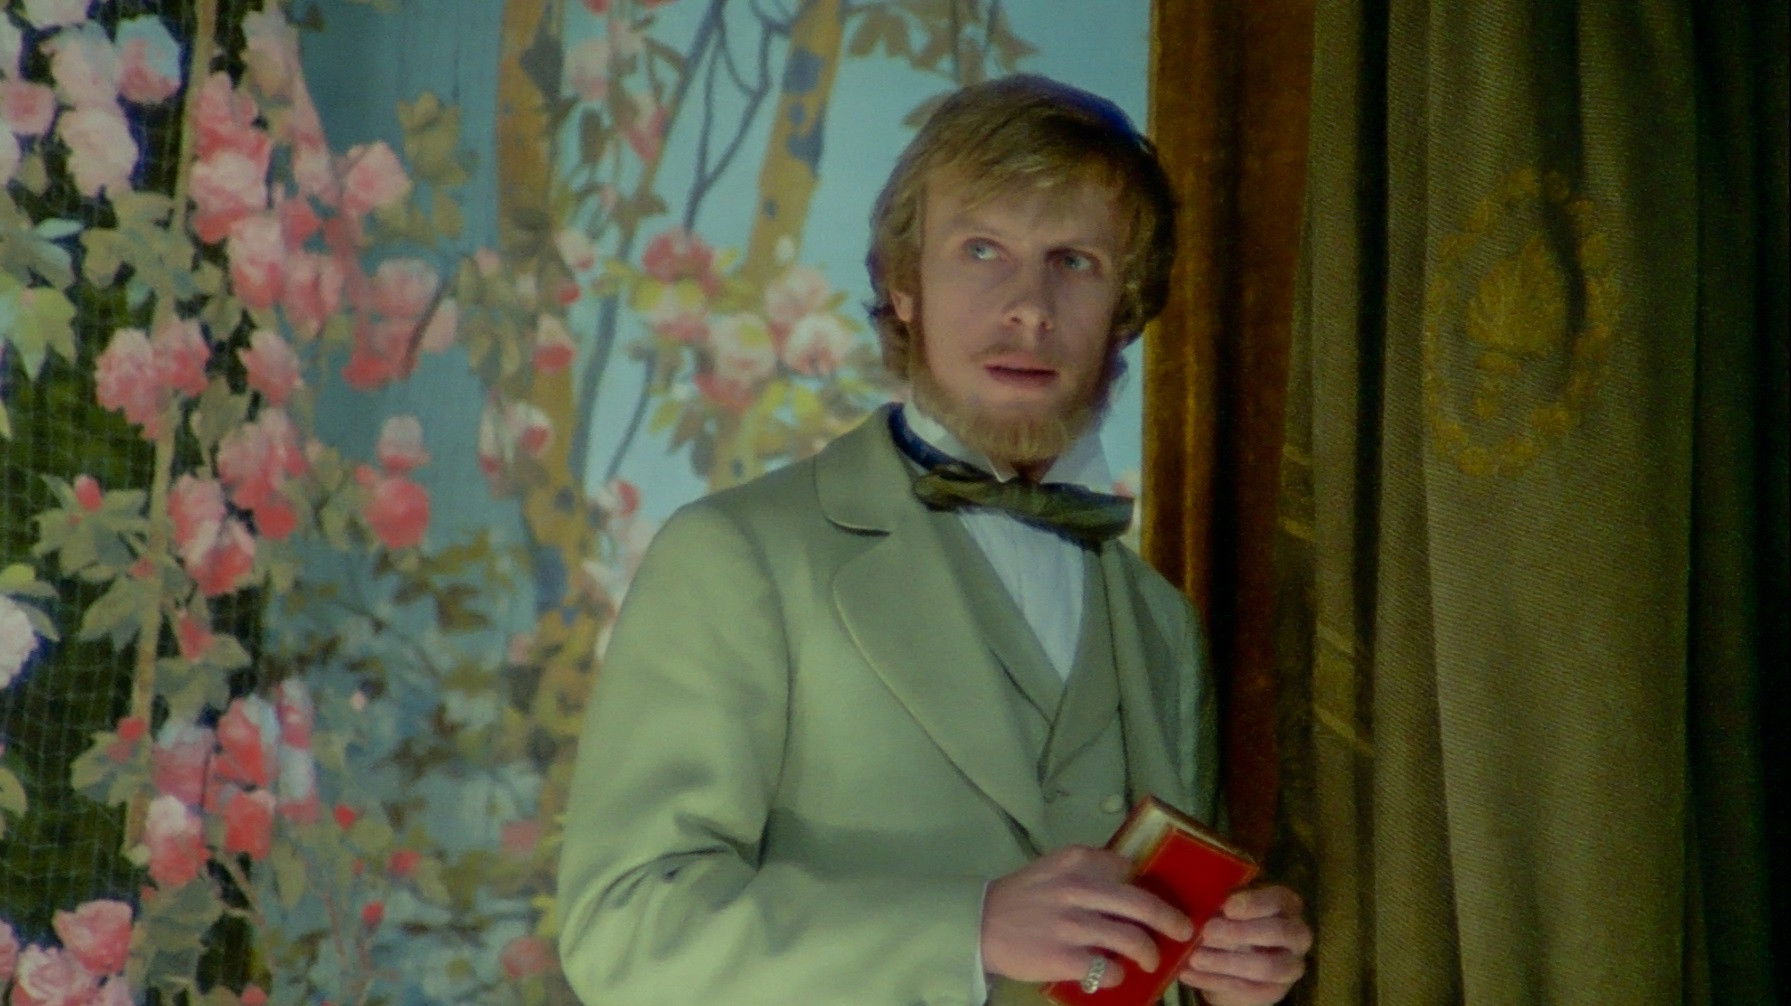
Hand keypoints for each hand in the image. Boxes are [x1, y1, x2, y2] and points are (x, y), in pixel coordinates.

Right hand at [980, 845, 1193, 988]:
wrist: (980, 923)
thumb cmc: (1022, 896)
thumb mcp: (1054, 867)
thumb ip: (1088, 867)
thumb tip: (1131, 876)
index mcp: (1078, 861)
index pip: (1128, 868)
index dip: (1151, 886)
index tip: (1161, 899)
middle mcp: (1079, 889)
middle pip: (1143, 904)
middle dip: (1172, 921)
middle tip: (1183, 930)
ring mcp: (1073, 925)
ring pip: (1132, 940)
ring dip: (1149, 954)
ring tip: (1150, 960)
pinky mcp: (1065, 958)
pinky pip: (1108, 969)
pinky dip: (1117, 975)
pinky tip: (1113, 974)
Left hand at [1178, 885, 1310, 1004]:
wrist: (1237, 961)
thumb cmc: (1232, 921)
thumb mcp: (1228, 906)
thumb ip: (1221, 902)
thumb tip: (1200, 903)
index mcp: (1287, 904)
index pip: (1279, 900)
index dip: (1254, 903)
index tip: (1227, 907)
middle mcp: (1297, 934)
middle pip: (1278, 932)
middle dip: (1240, 932)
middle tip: (1207, 931)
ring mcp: (1290, 965)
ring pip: (1266, 966)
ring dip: (1227, 962)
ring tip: (1194, 957)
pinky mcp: (1275, 991)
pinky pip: (1247, 988)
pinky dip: (1214, 981)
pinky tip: (1189, 974)